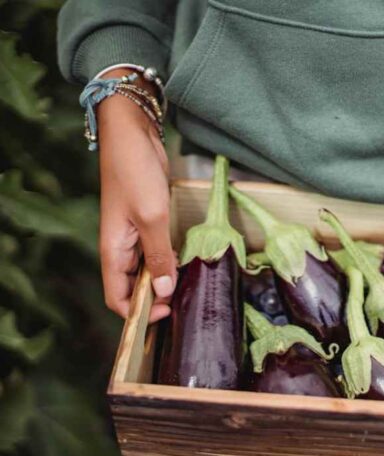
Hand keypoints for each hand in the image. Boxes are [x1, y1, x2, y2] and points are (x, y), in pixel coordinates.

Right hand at [97, 68, 176, 321]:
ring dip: (164, 280)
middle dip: (154, 300)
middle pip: (134, 287)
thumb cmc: (135, 173)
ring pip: (147, 270)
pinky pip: (156, 251)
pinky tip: (187, 264)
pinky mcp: (148, 222)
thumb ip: (158, 255)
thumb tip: (162, 291)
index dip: (138, 312)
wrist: (133, 133)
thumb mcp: (151, 216)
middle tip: (184, 303)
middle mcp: (121, 247)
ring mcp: (134, 234)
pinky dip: (169, 260)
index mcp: (113, 251)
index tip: (165, 314)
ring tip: (189, 288)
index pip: (117, 298)